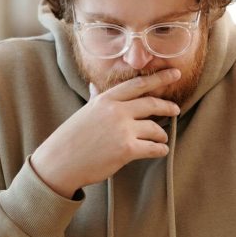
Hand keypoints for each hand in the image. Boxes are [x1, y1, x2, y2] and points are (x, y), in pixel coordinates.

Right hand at [31, 69, 181, 197]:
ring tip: (162, 138)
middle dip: (168, 106)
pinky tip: (160, 150)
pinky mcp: (127, 149)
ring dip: (162, 134)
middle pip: (151, 103)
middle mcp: (116, 111)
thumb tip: (93, 86)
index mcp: (106, 100)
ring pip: (155, 128)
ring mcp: (122, 130)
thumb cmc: (71, 139)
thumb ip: (95, 99)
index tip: (175, 73)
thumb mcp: (84, 113)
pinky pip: (154, 148)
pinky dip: (160, 149)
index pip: (138, 84)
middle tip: (176, 109)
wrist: (59, 163)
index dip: (159, 78)